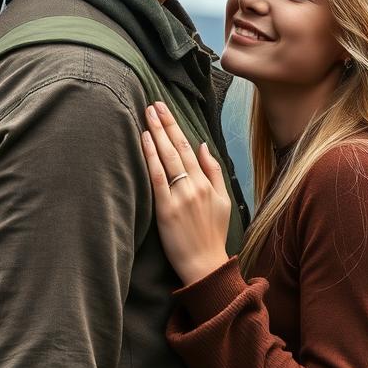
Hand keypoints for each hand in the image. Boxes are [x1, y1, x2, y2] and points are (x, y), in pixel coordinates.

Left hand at [141, 101, 230, 285]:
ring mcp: (180, 197)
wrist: (205, 265)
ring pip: (167, 158)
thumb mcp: (223, 201)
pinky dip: (150, 157)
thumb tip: (204, 146)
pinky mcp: (166, 209)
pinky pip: (157, 177)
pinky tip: (144, 140)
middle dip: (164, 123)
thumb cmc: (212, 234)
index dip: (176, 126)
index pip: (190, 147)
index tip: (165, 108)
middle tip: (152, 103)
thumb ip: (214, 171)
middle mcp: (194, 186)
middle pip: (177, 148)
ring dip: (156, 133)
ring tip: (147, 114)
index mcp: (207, 183)